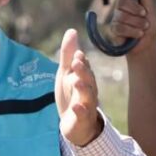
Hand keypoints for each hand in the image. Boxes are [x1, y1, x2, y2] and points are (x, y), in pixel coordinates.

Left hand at [55, 29, 105, 146]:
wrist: (75, 125)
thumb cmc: (71, 95)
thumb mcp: (67, 74)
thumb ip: (68, 54)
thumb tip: (72, 30)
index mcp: (85, 78)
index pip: (85, 68)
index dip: (81, 61)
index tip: (77, 54)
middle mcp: (88, 91)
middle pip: (88, 80)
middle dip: (83, 71)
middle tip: (77, 62)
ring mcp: (87, 106)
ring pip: (88, 96)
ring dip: (83, 88)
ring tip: (76, 82)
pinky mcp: (82, 120)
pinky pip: (83, 115)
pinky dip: (80, 111)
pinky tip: (75, 106)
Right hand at [110, 0, 155, 55]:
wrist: (148, 45)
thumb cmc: (150, 28)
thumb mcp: (152, 11)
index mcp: (130, 1)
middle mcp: (121, 8)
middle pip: (121, 1)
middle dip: (135, 9)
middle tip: (144, 14)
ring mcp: (116, 19)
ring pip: (121, 16)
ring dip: (136, 22)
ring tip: (144, 28)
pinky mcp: (114, 31)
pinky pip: (120, 27)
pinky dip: (132, 31)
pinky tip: (138, 34)